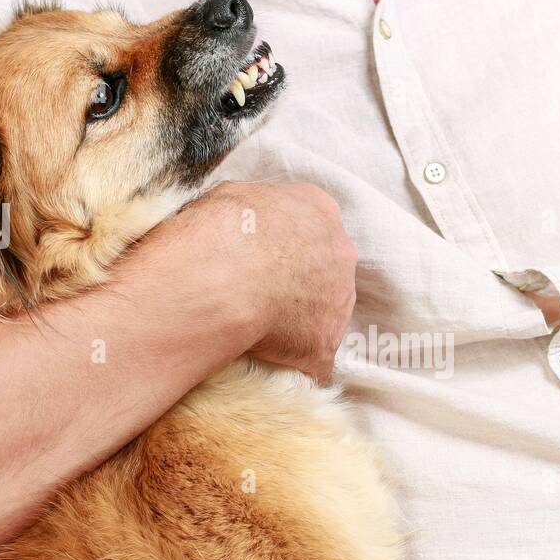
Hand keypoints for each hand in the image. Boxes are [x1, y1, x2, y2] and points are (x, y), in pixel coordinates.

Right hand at [159, 181, 357, 382]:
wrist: (222, 274)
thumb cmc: (220, 229)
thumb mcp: (233, 196)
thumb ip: (253, 210)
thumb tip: (242, 222)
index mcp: (318, 210)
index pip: (312, 229)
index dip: (287, 247)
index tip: (264, 259)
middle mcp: (340, 253)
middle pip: (326, 272)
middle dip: (300, 284)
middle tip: (261, 296)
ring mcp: (339, 302)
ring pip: (324, 315)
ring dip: (298, 324)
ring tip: (257, 331)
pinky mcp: (325, 345)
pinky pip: (312, 359)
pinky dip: (292, 363)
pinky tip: (265, 363)